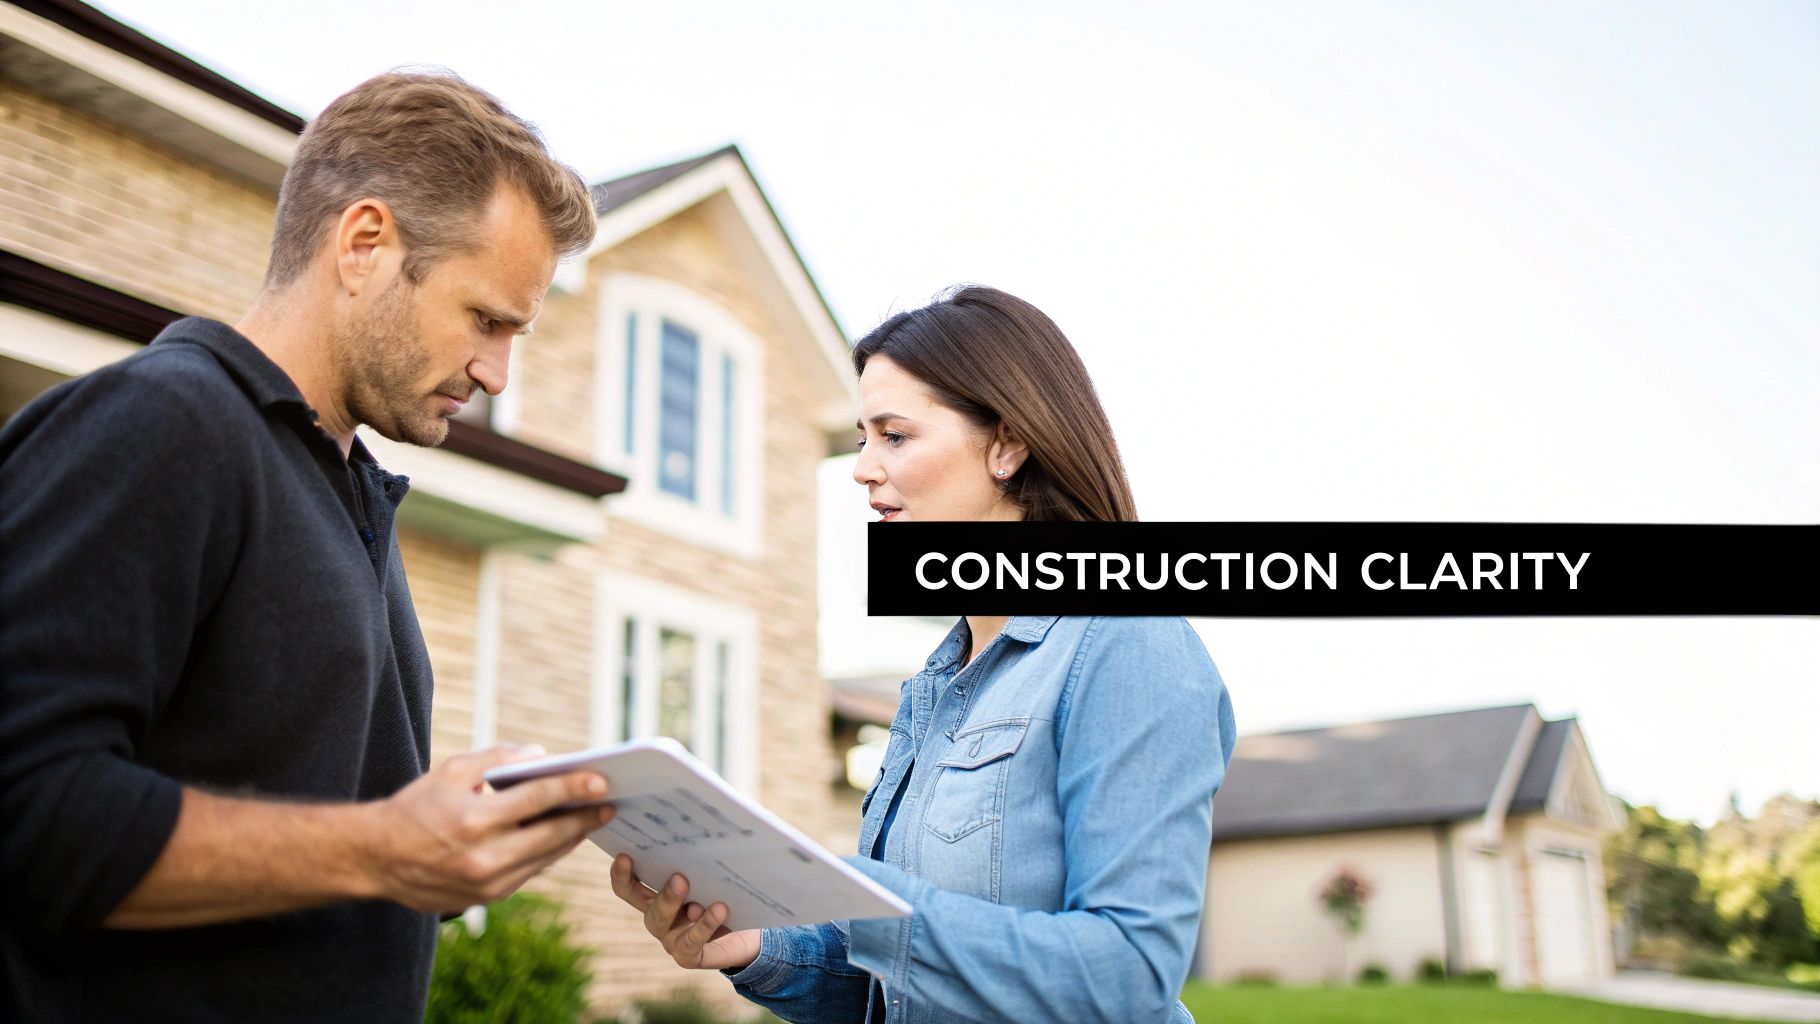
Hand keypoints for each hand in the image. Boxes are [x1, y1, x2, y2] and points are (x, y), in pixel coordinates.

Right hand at [361, 745, 613, 912]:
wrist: (376, 859)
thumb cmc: (415, 807)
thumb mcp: (452, 771)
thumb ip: (498, 758)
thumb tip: (542, 757)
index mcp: (474, 820)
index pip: (537, 801)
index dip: (573, 789)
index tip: (601, 781)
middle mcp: (483, 857)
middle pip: (551, 835)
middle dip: (584, 817)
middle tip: (610, 802)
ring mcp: (487, 884)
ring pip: (545, 858)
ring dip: (572, 838)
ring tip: (592, 818)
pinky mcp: (487, 899)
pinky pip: (529, 872)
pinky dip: (548, 854)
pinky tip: (562, 837)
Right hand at [609, 854, 760, 970]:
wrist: (750, 934)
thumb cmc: (726, 898)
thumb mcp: (712, 879)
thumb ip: (701, 866)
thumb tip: (702, 841)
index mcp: (658, 898)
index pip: (631, 888)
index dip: (622, 876)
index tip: (624, 856)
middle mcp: (660, 919)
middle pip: (649, 908)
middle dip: (661, 891)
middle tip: (678, 875)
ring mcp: (671, 940)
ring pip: (662, 923)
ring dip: (673, 903)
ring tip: (687, 885)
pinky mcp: (688, 956)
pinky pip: (690, 942)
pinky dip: (704, 924)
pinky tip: (719, 910)